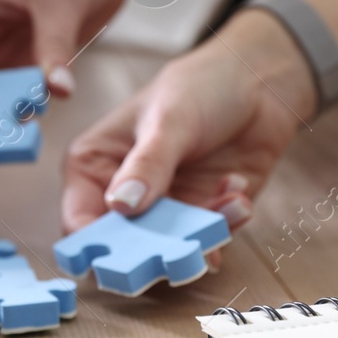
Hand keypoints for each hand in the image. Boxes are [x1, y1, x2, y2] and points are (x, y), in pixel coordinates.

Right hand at [61, 14, 315, 232]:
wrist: (258, 81)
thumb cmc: (199, 86)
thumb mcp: (169, 119)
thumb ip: (148, 164)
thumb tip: (121, 206)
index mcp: (94, 166)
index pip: (79, 219)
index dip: (94, 245)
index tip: (124, 257)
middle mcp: (124, 195)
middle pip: (124, 247)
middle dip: (157, 250)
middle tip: (185, 243)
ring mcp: (164, 209)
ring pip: (171, 250)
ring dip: (202, 234)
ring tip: (229, 200)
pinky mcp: (202, 215)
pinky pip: (210, 239)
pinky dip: (227, 222)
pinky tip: (237, 189)